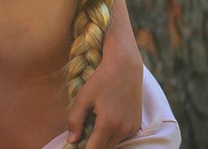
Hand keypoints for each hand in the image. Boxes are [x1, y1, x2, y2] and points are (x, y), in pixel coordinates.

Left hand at [66, 32, 142, 147]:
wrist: (125, 66)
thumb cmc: (101, 79)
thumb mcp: (83, 97)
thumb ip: (75, 120)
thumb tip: (72, 140)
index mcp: (108, 123)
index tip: (73, 146)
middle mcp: (123, 129)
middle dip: (91, 145)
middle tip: (80, 133)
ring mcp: (131, 128)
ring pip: (112, 144)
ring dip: (101, 139)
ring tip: (91, 123)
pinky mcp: (136, 124)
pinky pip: (120, 136)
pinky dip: (111, 134)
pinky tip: (104, 119)